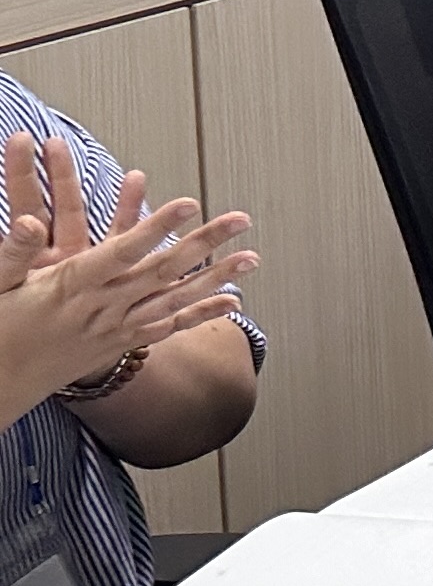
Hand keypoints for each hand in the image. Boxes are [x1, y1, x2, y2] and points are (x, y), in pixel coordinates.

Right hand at [0, 135, 257, 407]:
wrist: (1, 382)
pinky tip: (233, 302)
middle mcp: (100, 309)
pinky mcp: (121, 343)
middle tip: (241, 218)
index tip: (187, 203)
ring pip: (174, 299)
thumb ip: (15, 252)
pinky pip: (167, 327)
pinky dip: (200, 314)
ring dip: (216, 277)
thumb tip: (26, 221)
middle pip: (161, 271)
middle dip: (204, 242)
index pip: (121, 252)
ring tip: (253, 257)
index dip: (155, 228)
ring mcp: (115, 328)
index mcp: (70, 287)